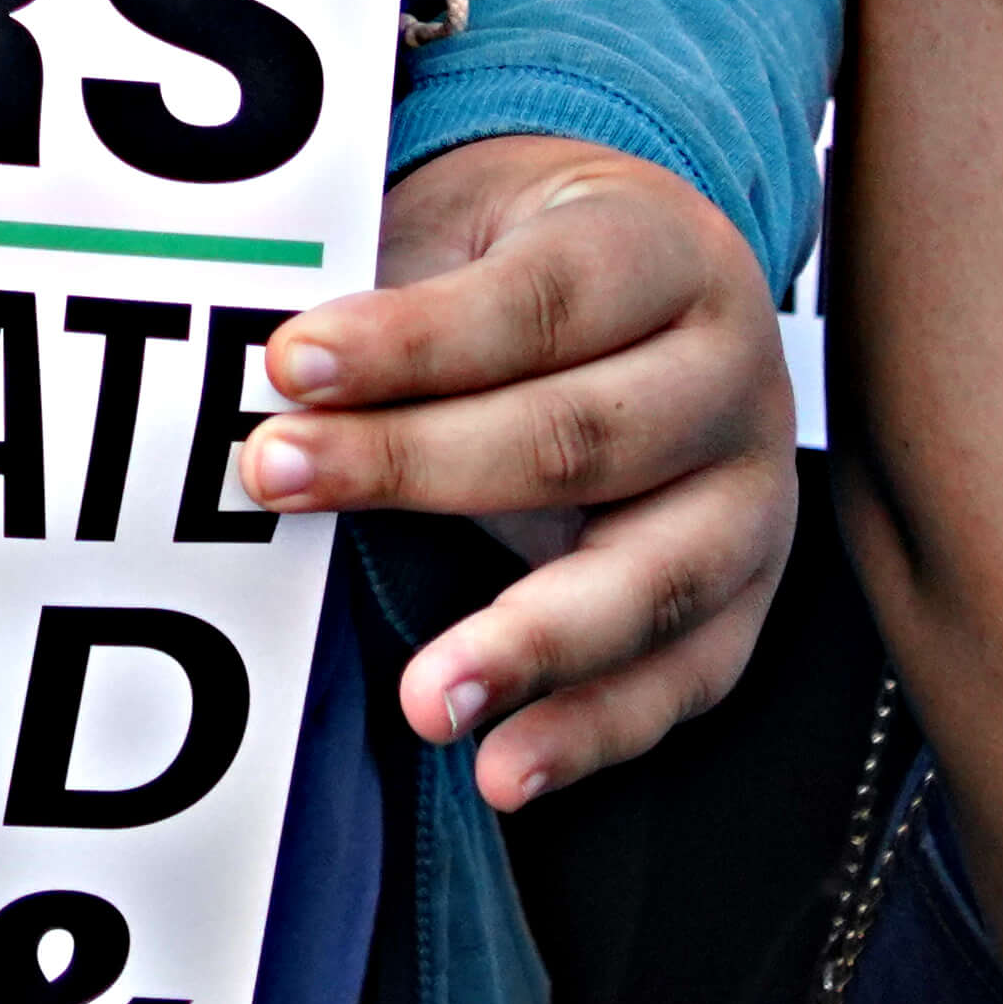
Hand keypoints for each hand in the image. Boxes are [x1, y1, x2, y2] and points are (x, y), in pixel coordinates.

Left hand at [232, 135, 798, 802]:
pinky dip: (591, 733)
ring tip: (423, 699)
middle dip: (415, 465)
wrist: (637, 297)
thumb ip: (377, 285)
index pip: (539, 302)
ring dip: (528, 643)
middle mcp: (732, 376)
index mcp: (664, 252)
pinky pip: (679, 682)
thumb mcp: (460, 233)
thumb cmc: (512, 268)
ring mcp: (751, 500)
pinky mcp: (742, 605)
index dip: (411, 339)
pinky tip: (501, 770)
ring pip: (651, 578)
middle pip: (581, 437)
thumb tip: (252, 360)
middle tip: (275, 478)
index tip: (285, 363)